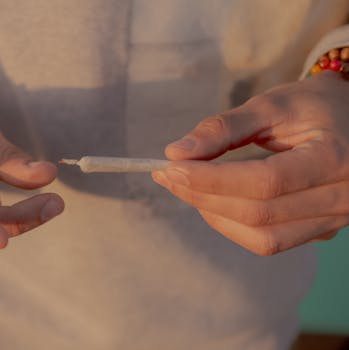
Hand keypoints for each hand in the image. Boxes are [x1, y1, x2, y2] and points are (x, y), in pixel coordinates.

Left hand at [152, 71, 348, 255]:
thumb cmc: (314, 106)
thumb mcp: (272, 104)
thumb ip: (223, 128)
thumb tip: (175, 153)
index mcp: (334, 158)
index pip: (264, 182)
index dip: (211, 179)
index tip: (170, 167)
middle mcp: (342, 197)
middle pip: (258, 213)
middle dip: (203, 196)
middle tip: (167, 176)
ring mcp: (334, 219)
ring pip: (262, 237)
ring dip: (215, 215)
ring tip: (186, 188)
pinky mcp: (321, 230)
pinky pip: (270, 241)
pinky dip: (233, 225)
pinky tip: (212, 202)